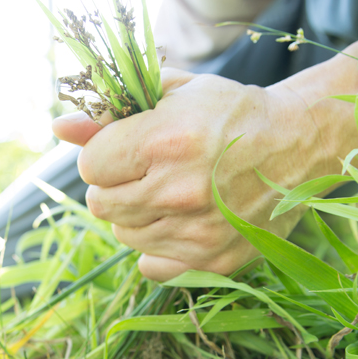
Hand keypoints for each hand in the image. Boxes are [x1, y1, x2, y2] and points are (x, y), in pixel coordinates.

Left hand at [53, 68, 341, 280]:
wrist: (298, 143)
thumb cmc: (230, 112)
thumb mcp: (173, 93)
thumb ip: (112, 110)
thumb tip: (59, 128)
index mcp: (166, 140)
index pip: (90, 166)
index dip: (105, 155)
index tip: (128, 148)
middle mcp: (180, 191)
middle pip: (101, 205)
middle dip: (115, 185)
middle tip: (148, 171)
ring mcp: (198, 232)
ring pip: (124, 234)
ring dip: (136, 215)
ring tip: (170, 193)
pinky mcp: (214, 260)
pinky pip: (152, 265)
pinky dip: (158, 246)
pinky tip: (180, 222)